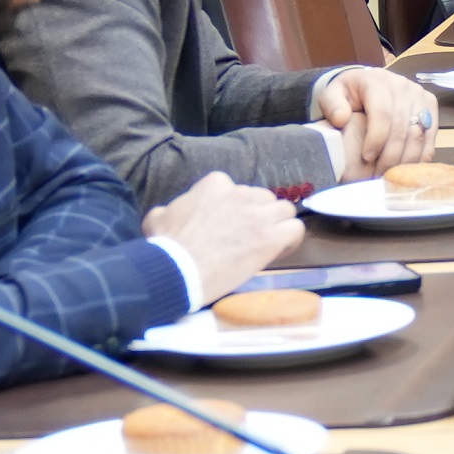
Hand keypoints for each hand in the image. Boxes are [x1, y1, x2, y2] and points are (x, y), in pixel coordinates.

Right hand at [148, 173, 306, 289]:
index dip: (238, 208)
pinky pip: (295, 229)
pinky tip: (280, 250)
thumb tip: (166, 214)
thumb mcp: (157, 217)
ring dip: (278, 224)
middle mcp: (240, 194)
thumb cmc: (166, 246)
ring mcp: (258, 215)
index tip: (232, 225)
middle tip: (250, 236)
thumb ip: (170, 209)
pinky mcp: (271, 238)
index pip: (237, 189)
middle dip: (260, 215)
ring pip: (284, 210)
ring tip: (267, 242)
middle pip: (264, 198)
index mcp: (216, 185)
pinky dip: (292, 239)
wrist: (177, 269)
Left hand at [315, 64, 439, 173]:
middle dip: (391, 155)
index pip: (383, 113)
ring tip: (392, 174)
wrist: (367, 83)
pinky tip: (407, 168)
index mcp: (377, 81)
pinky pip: (430, 136)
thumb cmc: (348, 94)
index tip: (366, 158)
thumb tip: (342, 119)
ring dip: (406, 159)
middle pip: (403, 127)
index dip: (376, 139)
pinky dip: (421, 155)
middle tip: (379, 173)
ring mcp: (420, 95)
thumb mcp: (332, 94)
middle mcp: (403, 86)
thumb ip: (331, 105)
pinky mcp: (431, 106)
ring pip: (419, 133)